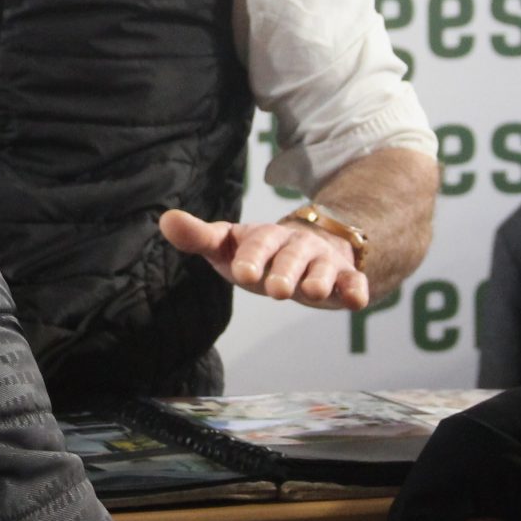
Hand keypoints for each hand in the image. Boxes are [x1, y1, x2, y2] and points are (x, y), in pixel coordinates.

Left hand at [159, 208, 369, 308]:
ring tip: (313, 293)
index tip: (241, 273)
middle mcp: (296, 246)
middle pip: (292, 256)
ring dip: (319, 279)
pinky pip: (353, 282)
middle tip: (275, 291)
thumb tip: (165, 219)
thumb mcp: (229, 245)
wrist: (312, 246)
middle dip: (285, 271)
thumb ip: (199, 237)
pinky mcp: (344, 278)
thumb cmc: (259, 253)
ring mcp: (322, 262)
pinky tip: (355, 301)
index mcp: (266, 237)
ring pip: (324, 269)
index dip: (251, 256)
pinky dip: (355, 290)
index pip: (258, 242)